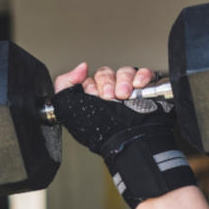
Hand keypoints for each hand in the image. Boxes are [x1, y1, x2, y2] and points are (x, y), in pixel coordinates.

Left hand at [48, 62, 192, 208]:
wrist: (127, 140)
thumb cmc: (100, 133)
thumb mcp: (67, 109)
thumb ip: (63, 85)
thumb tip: (80, 67)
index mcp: (89, 99)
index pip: (88, 78)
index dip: (90, 85)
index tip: (93, 96)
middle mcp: (108, 95)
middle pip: (106, 72)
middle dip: (106, 83)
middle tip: (109, 98)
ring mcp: (127, 92)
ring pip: (124, 71)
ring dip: (123, 81)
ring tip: (123, 96)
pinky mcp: (145, 92)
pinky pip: (144, 74)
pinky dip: (142, 76)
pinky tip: (137, 85)